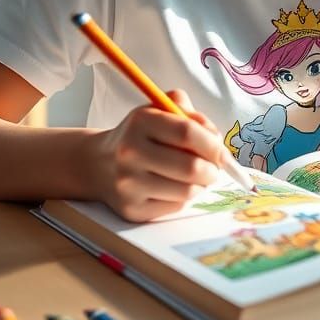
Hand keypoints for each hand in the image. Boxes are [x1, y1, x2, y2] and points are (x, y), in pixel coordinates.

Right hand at [90, 89, 224, 220]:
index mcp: (140, 121)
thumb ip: (190, 113)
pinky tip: (174, 187)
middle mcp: (130, 152)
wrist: (98, 163)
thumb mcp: (159, 110)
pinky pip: (175, 207)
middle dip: (213, 169)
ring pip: (187, 191)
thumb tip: (216, 140)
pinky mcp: (132, 209)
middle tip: (214, 168)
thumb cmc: (139, 135)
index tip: (221, 151)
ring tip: (194, 177)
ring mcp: (128, 184)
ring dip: (200, 185)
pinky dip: (183, 198)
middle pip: (191, 167)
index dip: (212, 144)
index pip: (187, 132)